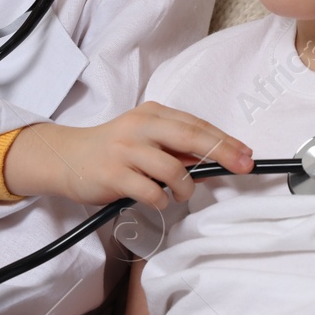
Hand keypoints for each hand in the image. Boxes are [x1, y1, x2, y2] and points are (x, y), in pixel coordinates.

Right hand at [4, 102, 252, 208]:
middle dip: (222, 153)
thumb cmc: (112, 151)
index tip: (247, 155)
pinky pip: (151, 191)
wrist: (66, 158)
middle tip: (243, 167)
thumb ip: (177, 148)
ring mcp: (125, 150)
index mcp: (151, 114)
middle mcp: (139, 126)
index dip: (225, 140)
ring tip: (179, 194)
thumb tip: (216, 163)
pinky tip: (157, 200)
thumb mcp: (145, 140)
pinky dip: (161, 200)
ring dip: (185, 187)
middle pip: (190, 136)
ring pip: (173, 168)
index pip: (196, 125)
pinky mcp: (113, 174)